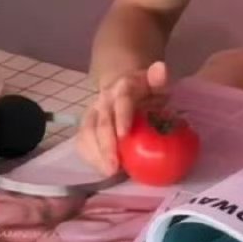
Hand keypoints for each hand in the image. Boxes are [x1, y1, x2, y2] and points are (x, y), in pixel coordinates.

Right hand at [77, 60, 167, 174]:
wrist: (126, 86)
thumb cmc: (146, 91)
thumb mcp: (157, 83)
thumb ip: (159, 78)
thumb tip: (161, 69)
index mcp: (123, 88)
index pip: (121, 102)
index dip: (121, 117)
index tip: (123, 135)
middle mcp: (104, 100)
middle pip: (101, 123)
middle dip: (106, 146)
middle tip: (113, 167)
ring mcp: (93, 113)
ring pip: (87, 134)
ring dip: (96, 155)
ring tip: (108, 172)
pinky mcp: (86, 127)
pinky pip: (82, 142)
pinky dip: (89, 157)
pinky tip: (100, 169)